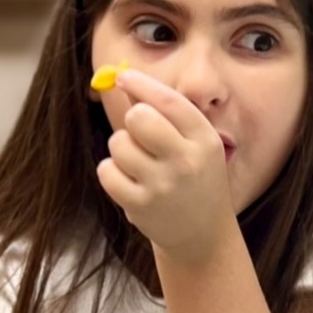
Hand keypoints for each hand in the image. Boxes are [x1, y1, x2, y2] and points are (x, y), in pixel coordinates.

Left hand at [97, 70, 233, 261]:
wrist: (203, 235)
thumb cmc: (195, 180)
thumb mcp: (196, 145)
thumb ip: (167, 114)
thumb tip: (125, 79)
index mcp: (205, 140)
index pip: (169, 101)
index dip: (141, 83)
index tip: (123, 77)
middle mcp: (186, 162)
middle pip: (140, 117)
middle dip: (134, 120)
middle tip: (141, 134)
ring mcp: (162, 186)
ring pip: (119, 143)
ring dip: (122, 149)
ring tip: (139, 164)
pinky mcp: (140, 206)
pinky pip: (106, 170)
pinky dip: (111, 172)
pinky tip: (128, 180)